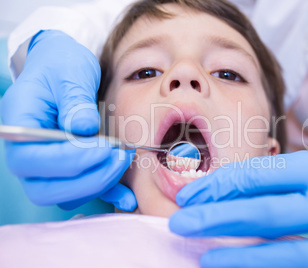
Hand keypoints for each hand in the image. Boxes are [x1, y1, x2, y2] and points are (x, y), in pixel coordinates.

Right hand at [0, 30, 135, 210]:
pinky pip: (83, 193)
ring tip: (124, 158)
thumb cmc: (61, 66)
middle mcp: (26, 153)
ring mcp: (45, 166)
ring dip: (99, 184)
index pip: (31, 159)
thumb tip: (83, 129)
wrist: (63, 69)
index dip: (70, 160)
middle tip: (120, 156)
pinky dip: (106, 195)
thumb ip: (75, 100)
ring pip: (65, 195)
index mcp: (19, 126)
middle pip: (45, 188)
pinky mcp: (68, 170)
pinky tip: (128, 196)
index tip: (105, 147)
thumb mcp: (69, 72)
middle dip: (88, 178)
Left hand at [169, 148, 307, 266]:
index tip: (187, 195)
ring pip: (287, 256)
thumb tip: (215, 193)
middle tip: (180, 223)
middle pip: (267, 214)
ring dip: (240, 259)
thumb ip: (269, 180)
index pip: (258, 177)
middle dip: (217, 219)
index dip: (218, 186)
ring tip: (204, 257)